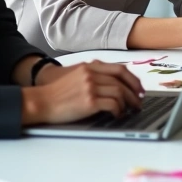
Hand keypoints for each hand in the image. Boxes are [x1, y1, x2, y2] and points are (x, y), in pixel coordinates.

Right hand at [21, 61, 144, 125]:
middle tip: (139, 102)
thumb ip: (93, 74)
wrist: (41, 101)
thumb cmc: (58, 93)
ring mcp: (90, 87)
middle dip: (134, 93)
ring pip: (119, 92)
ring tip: (129, 110)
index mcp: (90, 67)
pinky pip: (113, 104)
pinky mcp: (89, 101)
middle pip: (122, 81)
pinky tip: (117, 115)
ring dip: (128, 103)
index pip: (120, 69)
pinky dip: (119, 110)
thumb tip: (115, 83)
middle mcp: (91, 74)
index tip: (139, 88)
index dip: (133, 79)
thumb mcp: (76, 75)